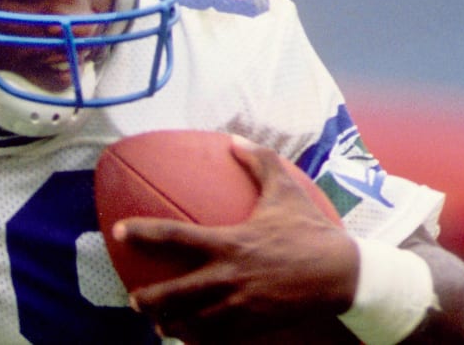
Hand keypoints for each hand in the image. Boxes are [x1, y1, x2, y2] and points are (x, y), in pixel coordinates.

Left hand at [115, 139, 358, 343]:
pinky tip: (192, 337)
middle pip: (175, 294)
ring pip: (195, 323)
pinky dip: (202, 339)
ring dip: (172, 326)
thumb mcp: (286, 191)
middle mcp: (229, 276)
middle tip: (134, 298)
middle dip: (149, 299)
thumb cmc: (311, 230)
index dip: (142, 233)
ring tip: (159, 325)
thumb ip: (259, 162)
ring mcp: (241, 305)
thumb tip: (234, 139)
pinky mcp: (255, 324)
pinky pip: (220, 337)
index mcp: (229, 241)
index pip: (174, 236)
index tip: (117, 231)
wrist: (346, 275)